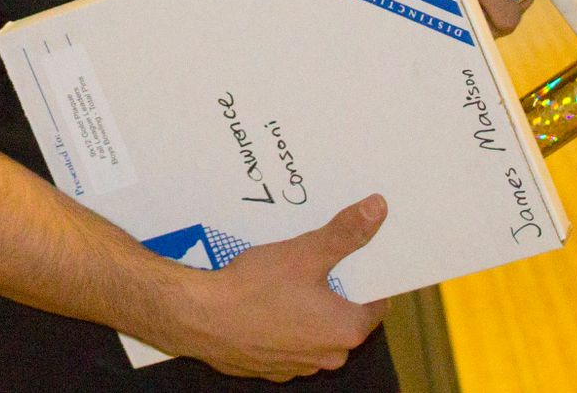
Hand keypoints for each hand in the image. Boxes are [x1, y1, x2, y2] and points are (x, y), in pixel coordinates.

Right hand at [162, 194, 390, 381]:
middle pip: (342, 318)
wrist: (199, 318)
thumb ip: (345, 233)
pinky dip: (279, 324)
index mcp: (346, 331)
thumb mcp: (304, 252)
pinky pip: (284, 341)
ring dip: (304, 310)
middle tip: (312, 263)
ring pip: (311, 331)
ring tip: (283, 280)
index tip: (351, 259)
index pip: (375, 305)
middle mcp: (327, 356)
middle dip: (332, 292)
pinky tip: (261, 302)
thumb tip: (377, 208)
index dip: (365, 279)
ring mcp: (296, 366)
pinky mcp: (268, 368)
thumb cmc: (255, 289)